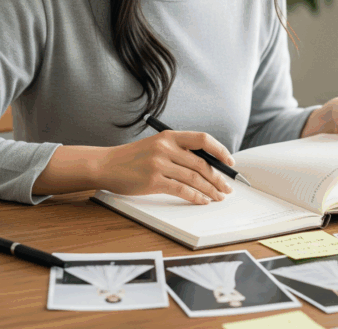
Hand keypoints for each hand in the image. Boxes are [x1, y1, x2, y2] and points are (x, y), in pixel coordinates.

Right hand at [95, 131, 235, 204]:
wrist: (106, 165)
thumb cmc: (133, 158)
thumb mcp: (156, 145)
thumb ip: (178, 151)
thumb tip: (207, 165)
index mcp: (169, 135)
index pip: (203, 139)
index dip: (220, 150)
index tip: (230, 162)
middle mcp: (166, 147)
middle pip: (202, 163)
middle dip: (218, 178)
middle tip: (227, 187)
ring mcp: (159, 164)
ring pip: (194, 178)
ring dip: (210, 189)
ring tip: (218, 196)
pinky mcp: (153, 180)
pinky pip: (182, 189)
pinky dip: (196, 196)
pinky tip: (203, 201)